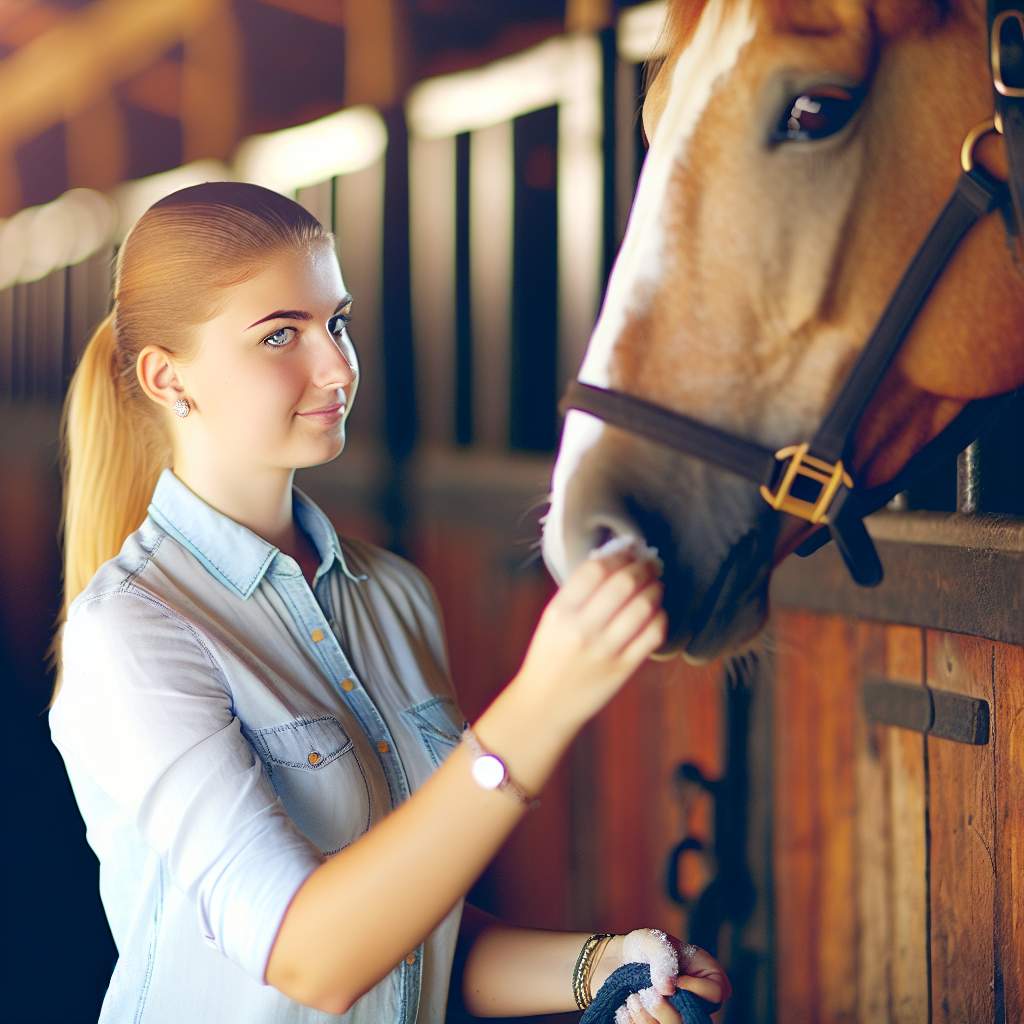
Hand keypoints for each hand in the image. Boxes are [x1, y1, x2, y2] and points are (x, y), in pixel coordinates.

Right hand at [514, 544, 666, 728]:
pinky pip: (652, 635)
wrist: (545, 704)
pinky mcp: (623, 669)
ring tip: (656, 585)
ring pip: (643, 607)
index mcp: (560, 612)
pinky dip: (660, 617)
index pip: (595, 570)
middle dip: (643, 567)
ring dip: (655, 589)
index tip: (627, 551)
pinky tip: (656, 612)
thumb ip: (578, 593)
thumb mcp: (552, 619)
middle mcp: (582, 630)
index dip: (617, 555)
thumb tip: (615, 561)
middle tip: (649, 564)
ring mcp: (605, 651)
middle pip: (624, 584)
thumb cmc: (550, 655)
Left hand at [594, 929, 731, 1022]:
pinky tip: (628, 1008)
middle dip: (666, 1009)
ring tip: (633, 998)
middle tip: (646, 992)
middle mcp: (698, 1003)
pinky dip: (637, 1022)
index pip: (716, 993)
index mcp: (706, 977)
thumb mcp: (652, 942)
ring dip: (649, 1017)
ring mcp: (680, 1017)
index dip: (695, 989)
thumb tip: (667, 989)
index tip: (674, 979)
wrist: (619, 962)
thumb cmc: (643, 948)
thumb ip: (662, 958)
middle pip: (695, 1020)